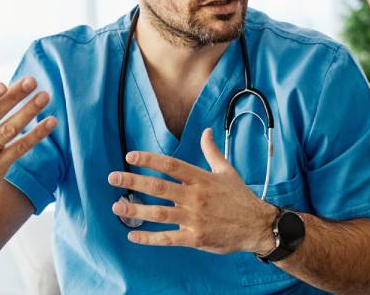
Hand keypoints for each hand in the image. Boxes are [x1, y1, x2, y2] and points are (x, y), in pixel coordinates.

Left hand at [107, 127, 277, 255]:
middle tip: (113, 177)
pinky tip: (133, 235)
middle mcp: (195, 197)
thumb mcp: (227, 171)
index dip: (149, 159)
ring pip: (159, 213)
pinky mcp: (196, 238)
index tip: (130, 156)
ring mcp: (195, 218)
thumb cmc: (240, 197)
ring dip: (136, 210)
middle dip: (133, 181)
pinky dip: (149, 238)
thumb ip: (212, 151)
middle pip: (159, 187)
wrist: (257, 225)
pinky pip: (168, 238)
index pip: (170, 165)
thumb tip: (206, 131)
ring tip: (117, 206)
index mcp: (201, 178)